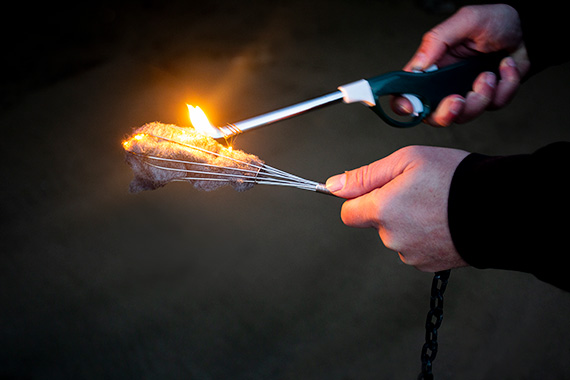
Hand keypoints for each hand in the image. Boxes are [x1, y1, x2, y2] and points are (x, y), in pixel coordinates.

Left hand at [326, 146, 469, 271]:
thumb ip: (366, 175)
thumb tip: (334, 185)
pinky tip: (444, 222)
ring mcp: (411, 254)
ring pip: (397, 235)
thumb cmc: (456, 178)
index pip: (348, 213)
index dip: (359, 199)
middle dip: (391, 208)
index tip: (376, 191)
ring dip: (409, 223)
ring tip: (437, 206)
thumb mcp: (408, 160)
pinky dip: (425, 236)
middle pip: (377, 222)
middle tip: (420, 191)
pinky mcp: (429, 265)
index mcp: (382, 210)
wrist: (500, 209)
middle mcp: (392, 237)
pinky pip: (415, 248)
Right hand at [393, 4, 529, 126]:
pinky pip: (494, 105)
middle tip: (458, 99)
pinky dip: (505, 85)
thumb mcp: (464, 21)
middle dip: (446, 113)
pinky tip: (507, 66)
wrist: (529, 27)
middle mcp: (446, 85)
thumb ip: (437, 41)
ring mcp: (467, 93)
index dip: (403, 105)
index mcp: (432, 68)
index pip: (407, 93)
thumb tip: (417, 66)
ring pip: (465, 115)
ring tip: (489, 73)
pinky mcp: (489, 98)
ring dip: (481, 95)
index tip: (411, 106)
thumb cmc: (496, 21)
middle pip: (433, 116)